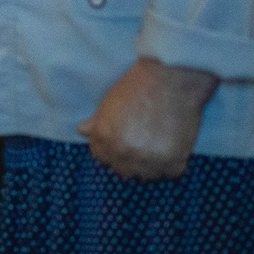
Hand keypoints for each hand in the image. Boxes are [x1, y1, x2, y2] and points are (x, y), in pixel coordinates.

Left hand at [77, 57, 217, 179]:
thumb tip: (81, 131)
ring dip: (149, 164)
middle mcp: (122, 153)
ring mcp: (147, 161)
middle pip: (122, 169)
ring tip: (157, 144)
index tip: (123, 141)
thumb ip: (96, 122)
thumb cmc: (137, 85)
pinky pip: (168, 173)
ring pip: (145, 175)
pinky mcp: (172, 163)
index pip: (102, 157)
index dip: (112, 148)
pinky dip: (170, 164)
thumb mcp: (109, 102)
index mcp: (103, 139)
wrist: (170, 79)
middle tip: (142, 142)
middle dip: (129, 158)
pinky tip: (170, 147)